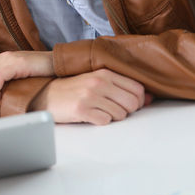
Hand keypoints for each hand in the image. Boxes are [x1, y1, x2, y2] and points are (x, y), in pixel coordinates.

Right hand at [29, 69, 151, 124]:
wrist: (44, 96)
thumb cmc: (72, 89)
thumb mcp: (96, 81)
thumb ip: (122, 87)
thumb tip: (149, 98)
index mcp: (104, 72)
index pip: (138, 89)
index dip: (137, 100)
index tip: (126, 103)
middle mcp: (98, 82)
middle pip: (132, 103)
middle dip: (126, 110)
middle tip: (111, 109)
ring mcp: (90, 95)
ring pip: (120, 115)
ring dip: (112, 117)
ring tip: (98, 111)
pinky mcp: (82, 109)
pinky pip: (105, 122)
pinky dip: (100, 121)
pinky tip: (89, 115)